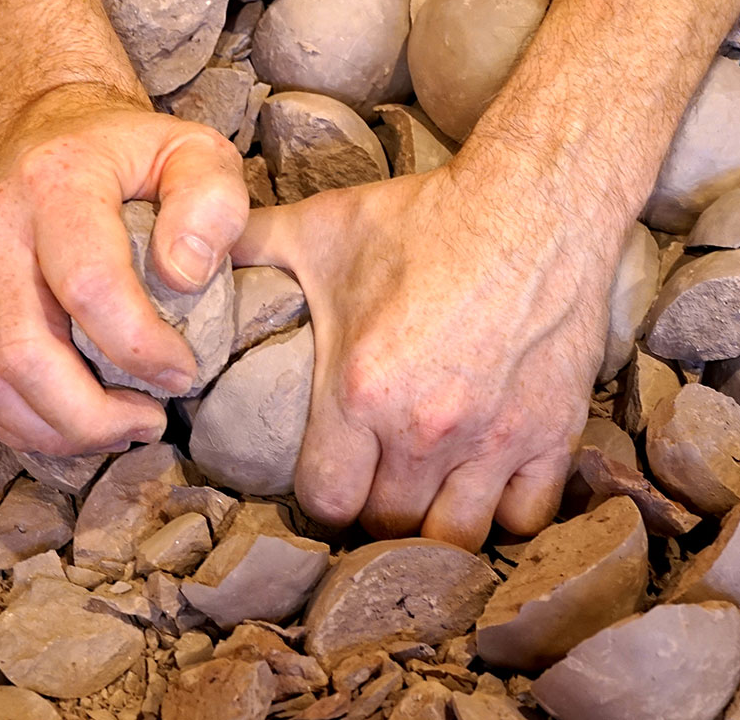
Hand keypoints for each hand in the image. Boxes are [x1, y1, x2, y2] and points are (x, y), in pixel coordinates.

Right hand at [0, 85, 247, 454]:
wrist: (53, 131)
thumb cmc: (135, 153)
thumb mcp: (197, 151)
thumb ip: (211, 203)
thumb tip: (184, 276)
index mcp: (56, 182)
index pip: (87, 284)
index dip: (139, 346)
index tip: (184, 372)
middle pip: (24, 353)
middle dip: (92, 414)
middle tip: (152, 421)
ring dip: (57, 430)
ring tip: (120, 431)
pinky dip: (24, 425)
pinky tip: (78, 426)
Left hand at [234, 151, 623, 550]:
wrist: (536, 202)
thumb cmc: (426, 218)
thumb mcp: (322, 227)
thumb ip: (249, 251)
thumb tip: (188, 262)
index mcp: (362, 391)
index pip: (326, 501)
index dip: (320, 498)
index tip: (327, 478)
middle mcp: (426, 429)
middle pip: (387, 526)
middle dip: (373, 513)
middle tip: (373, 488)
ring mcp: (495, 439)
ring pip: (454, 537)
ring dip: (433, 527)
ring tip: (424, 501)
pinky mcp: (551, 434)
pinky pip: (527, 518)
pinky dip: (505, 516)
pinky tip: (487, 491)